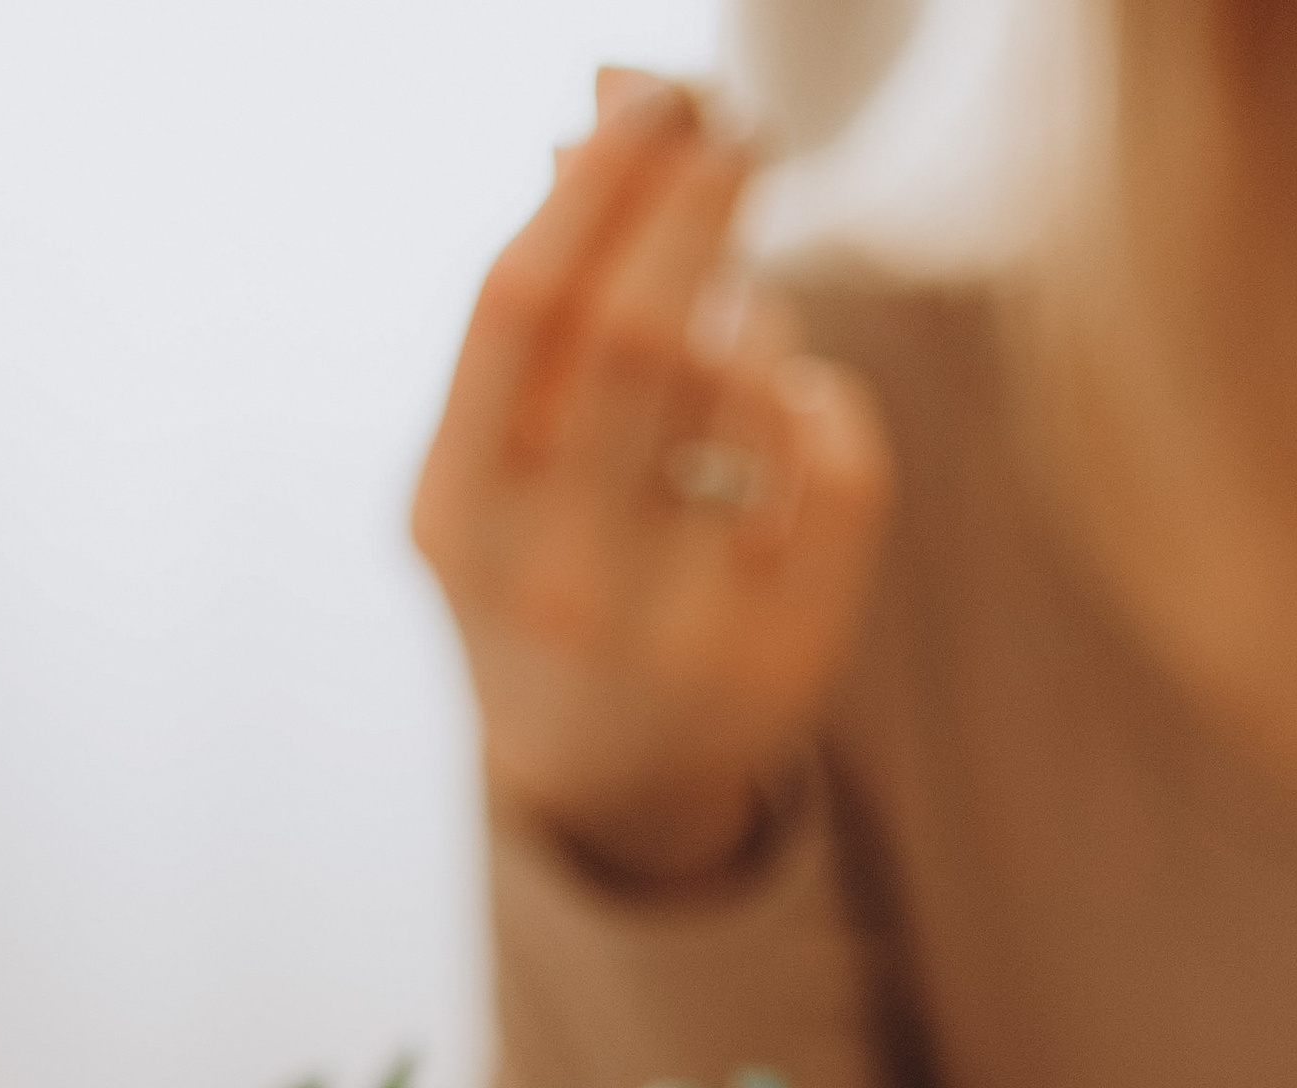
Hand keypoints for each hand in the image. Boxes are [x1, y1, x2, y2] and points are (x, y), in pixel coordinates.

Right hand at [412, 68, 892, 882]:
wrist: (603, 782)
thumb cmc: (547, 567)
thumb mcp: (499, 455)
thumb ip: (543, 300)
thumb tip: (603, 101)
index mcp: (458, 515)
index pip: (523, 302)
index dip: (600, 177)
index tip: (657, 96)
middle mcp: (554, 581)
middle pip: (641, 331)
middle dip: (699, 199)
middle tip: (738, 127)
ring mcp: (671, 632)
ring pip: (747, 389)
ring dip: (755, 309)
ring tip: (739, 311)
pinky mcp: (782, 658)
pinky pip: (838, 462)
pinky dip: (824, 396)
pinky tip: (793, 404)